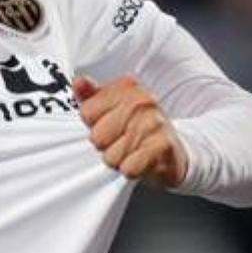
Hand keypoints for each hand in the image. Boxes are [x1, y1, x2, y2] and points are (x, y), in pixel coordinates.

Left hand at [73, 75, 188, 188]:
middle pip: (97, 136)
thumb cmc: (137, 128)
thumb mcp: (111, 108)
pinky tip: (140, 162)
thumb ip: (91, 96)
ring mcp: (154, 122)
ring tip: (132, 151)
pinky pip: (129, 167)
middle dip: (106, 146)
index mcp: (127, 87)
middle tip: (121, 141)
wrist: (172, 151)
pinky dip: (131, 170)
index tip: (109, 124)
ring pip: (111, 156)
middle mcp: (142, 101)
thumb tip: (79, 82)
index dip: (94, 125)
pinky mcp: (163, 146)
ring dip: (119, 160)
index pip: (87, 112)